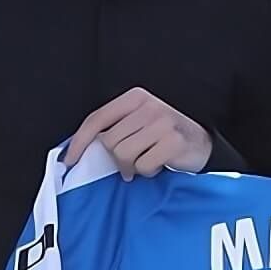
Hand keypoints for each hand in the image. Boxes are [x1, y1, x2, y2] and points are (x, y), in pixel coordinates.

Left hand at [66, 87, 212, 178]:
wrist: (202, 144)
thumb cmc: (164, 137)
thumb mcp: (138, 124)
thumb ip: (115, 129)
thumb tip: (79, 150)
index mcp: (135, 98)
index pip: (97, 118)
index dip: (79, 141)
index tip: (69, 160)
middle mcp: (149, 106)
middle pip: (109, 142)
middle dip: (116, 159)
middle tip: (131, 163)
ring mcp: (163, 122)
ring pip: (123, 155)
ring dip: (132, 166)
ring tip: (145, 162)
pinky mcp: (173, 141)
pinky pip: (143, 166)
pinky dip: (148, 171)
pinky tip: (159, 165)